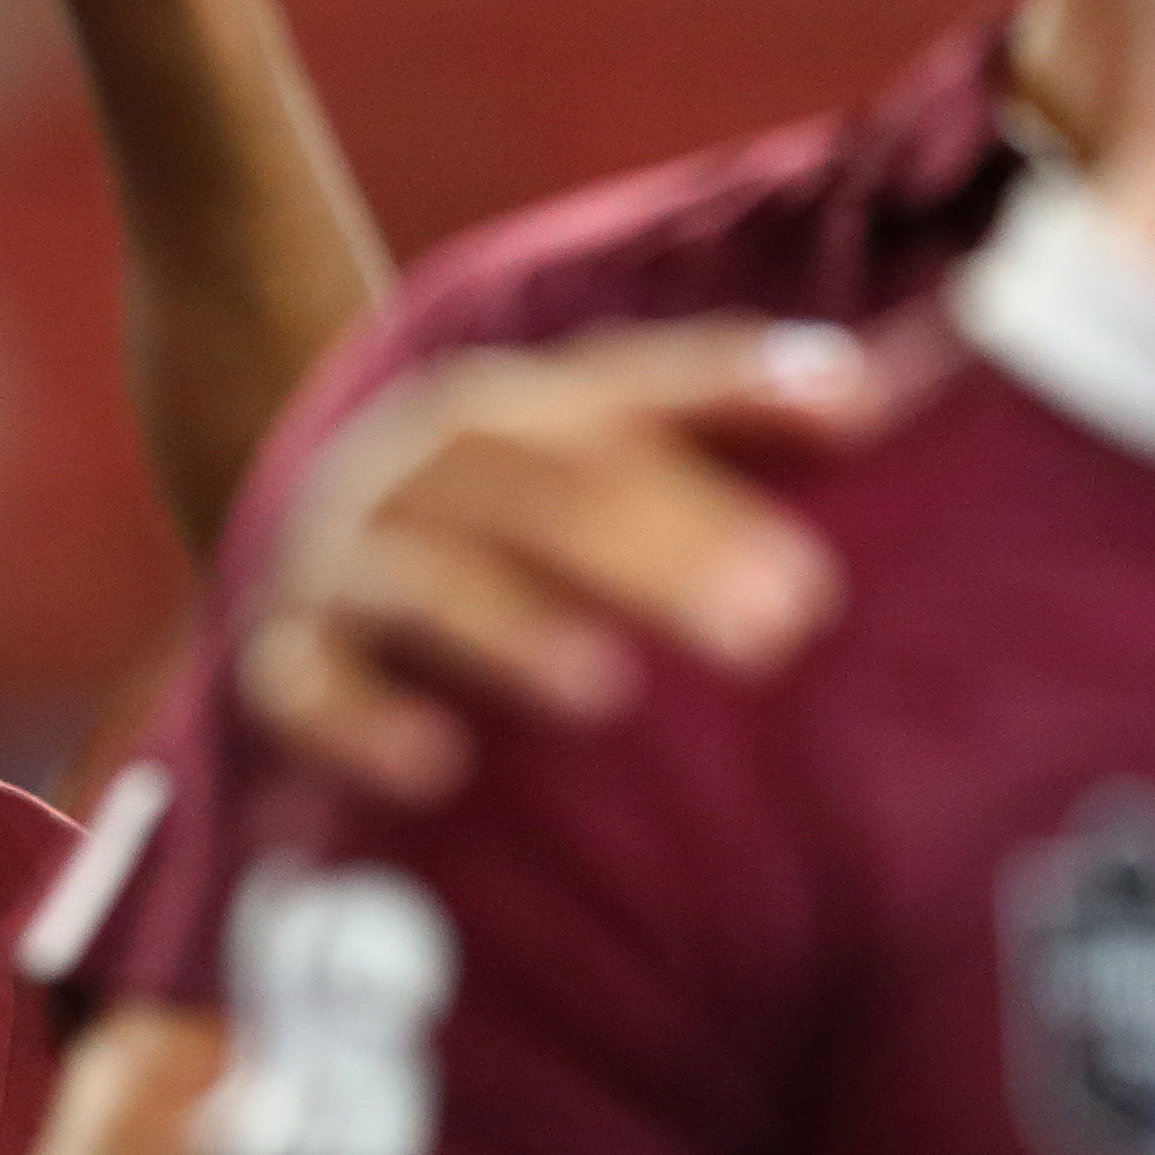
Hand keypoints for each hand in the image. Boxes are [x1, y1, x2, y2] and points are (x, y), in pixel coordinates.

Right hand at [239, 322, 879, 805]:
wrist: (290, 585)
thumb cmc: (494, 537)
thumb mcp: (583, 466)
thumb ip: (716, 425)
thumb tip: (872, 392)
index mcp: (505, 413)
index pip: (623, 389)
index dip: (729, 388)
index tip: (849, 413)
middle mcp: (415, 474)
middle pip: (529, 481)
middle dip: (653, 542)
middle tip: (781, 620)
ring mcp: (340, 567)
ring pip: (420, 581)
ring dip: (508, 626)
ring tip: (605, 689)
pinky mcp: (282, 667)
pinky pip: (309, 689)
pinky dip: (364, 721)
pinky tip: (436, 767)